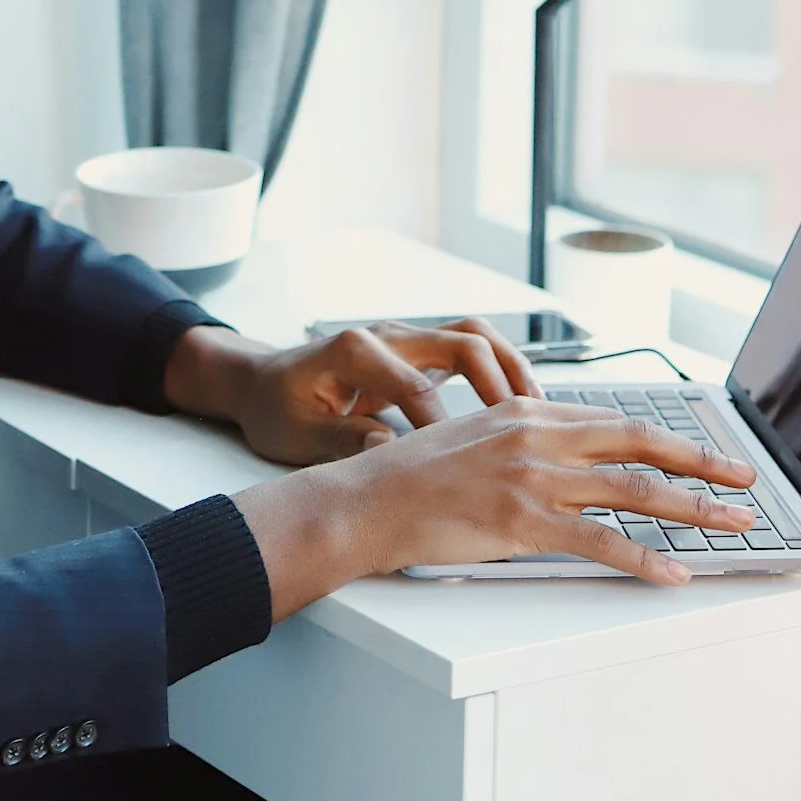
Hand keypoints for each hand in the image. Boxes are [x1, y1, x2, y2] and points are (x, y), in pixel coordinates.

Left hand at [164, 318, 541, 465]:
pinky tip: (520, 410)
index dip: (444, 428)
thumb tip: (389, 450)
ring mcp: (404, 340)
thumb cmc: (274, 409)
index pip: (416, 386)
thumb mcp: (294, 435)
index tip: (462, 464)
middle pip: (463, 342)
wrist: (258, 383)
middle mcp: (386, 335)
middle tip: (529, 428)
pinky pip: (468, 352)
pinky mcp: (414, 353)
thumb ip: (341, 440)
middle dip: (501, 385)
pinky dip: (499, 373)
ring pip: (474, 338)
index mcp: (355, 350)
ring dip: (511, 370)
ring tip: (541, 414)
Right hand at [231, 398, 757, 618]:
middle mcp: (535, 435)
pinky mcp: (522, 523)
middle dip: (700, 461)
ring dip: (693, 510)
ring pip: (632, 490)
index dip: (666, 435)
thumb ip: (524, 436)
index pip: (613, 419)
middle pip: (637, 442)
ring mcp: (530, 478)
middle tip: (743, 478)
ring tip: (731, 524)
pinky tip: (673, 573)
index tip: (702, 450)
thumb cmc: (413, 473)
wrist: (367, 497)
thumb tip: (569, 451)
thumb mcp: (474, 434)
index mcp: (525, 411)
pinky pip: (599, 542)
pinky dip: (645, 559)